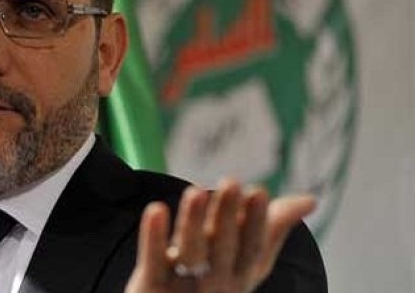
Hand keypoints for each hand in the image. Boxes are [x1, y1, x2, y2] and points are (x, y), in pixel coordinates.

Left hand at [125, 179, 315, 292]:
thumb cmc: (214, 280)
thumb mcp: (246, 260)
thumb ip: (273, 227)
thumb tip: (310, 200)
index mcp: (239, 274)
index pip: (252, 248)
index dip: (256, 221)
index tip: (259, 190)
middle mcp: (215, 282)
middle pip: (222, 247)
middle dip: (227, 216)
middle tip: (230, 181)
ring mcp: (183, 287)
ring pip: (190, 254)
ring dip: (193, 223)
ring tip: (195, 191)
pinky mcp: (151, 287)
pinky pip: (153, 261)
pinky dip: (154, 238)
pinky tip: (155, 209)